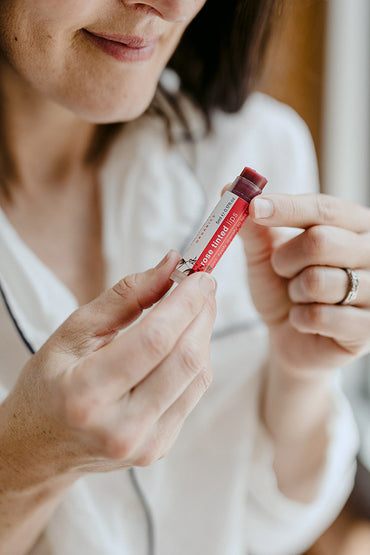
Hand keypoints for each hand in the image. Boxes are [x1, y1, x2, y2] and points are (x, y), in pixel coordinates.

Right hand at [1, 251, 215, 487]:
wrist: (41, 444)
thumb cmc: (51, 382)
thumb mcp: (75, 331)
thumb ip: (125, 296)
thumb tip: (169, 266)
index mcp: (87, 394)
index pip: (155, 340)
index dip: (186, 302)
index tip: (200, 275)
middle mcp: (120, 428)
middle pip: (185, 359)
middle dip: (202, 313)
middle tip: (202, 285)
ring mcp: (144, 445)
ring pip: (198, 376)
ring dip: (202, 334)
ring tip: (192, 310)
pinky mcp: (159, 448)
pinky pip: (193, 393)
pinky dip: (195, 360)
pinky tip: (182, 343)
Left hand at [240, 193, 369, 374]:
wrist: (291, 336)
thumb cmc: (282, 287)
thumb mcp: (265, 254)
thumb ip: (253, 225)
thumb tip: (230, 187)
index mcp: (355, 224)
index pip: (324, 208)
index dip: (286, 208)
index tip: (253, 208)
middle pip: (321, 242)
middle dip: (285, 259)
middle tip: (282, 270)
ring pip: (318, 281)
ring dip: (293, 292)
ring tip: (297, 297)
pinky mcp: (368, 328)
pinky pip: (321, 316)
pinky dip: (300, 318)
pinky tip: (304, 320)